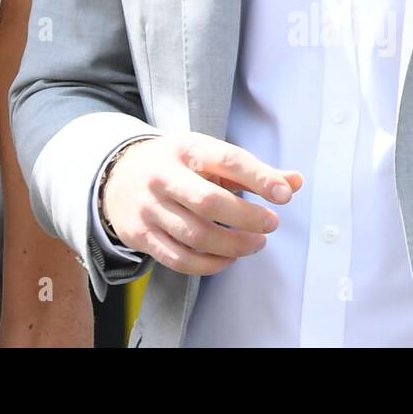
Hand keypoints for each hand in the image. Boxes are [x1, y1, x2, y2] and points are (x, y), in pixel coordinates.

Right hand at [100, 132, 302, 274]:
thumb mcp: (207, 156)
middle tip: (270, 224)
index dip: (258, 177)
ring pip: (196, 235)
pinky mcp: (140, 234)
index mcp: (184, 148)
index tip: (283, 194)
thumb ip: (251, 171)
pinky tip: (227, 259)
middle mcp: (162, 175)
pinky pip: (179, 259)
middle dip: (247, 217)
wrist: (117, 175)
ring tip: (255, 243)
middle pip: (209, 202)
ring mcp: (149, 207)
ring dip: (233, 246)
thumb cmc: (175, 165)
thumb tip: (295, 182)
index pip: (226, 159)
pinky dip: (209, 265)